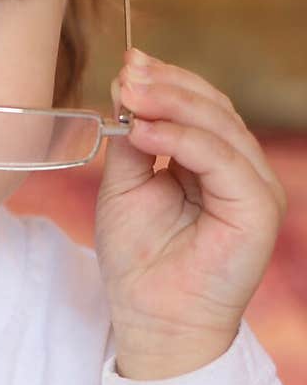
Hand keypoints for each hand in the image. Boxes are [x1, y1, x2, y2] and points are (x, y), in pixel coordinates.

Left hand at [94, 48, 287, 379]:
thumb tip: (127, 86)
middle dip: (167, 85)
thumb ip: (133, 141)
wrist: (151, 319)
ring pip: (221, 126)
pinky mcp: (258, 208)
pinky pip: (222, 160)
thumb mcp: (126, 187)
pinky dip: (182, 141)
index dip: (165, 81)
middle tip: (128, 72)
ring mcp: (254, 187)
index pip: (198, 106)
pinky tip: (144, 132)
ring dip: (172, 104)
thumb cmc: (138, 261)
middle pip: (213, 108)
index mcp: (212, 162)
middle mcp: (240, 170)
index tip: (127, 65)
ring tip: (130, 94)